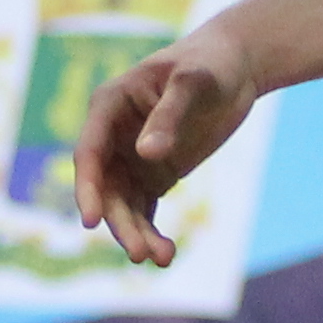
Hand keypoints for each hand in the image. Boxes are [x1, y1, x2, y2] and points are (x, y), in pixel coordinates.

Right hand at [71, 26, 261, 267]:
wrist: (235, 67)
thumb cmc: (209, 64)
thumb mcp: (193, 83)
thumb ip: (169, 115)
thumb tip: (147, 154)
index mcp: (109, 105)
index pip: (88, 153)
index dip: (87, 188)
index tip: (91, 221)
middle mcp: (113, 135)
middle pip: (104, 188)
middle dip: (119, 222)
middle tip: (139, 253)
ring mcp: (132, 158)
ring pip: (123, 205)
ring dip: (137, 233)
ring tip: (162, 259)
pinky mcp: (154, 174)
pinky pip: (144, 210)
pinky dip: (152, 232)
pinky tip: (167, 253)